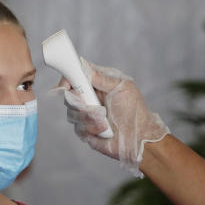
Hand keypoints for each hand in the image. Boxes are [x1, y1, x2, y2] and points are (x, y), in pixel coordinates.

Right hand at [57, 59, 168, 176]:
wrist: (138, 138)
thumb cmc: (135, 111)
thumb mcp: (122, 88)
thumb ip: (102, 77)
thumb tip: (83, 67)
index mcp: (99, 83)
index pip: (76, 75)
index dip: (67, 79)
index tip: (65, 86)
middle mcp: (90, 97)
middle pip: (68, 94)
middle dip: (78, 101)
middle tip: (89, 105)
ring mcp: (86, 113)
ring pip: (71, 112)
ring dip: (88, 117)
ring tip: (104, 120)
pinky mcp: (86, 129)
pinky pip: (77, 127)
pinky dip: (91, 128)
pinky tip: (104, 129)